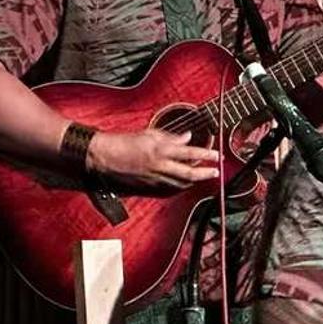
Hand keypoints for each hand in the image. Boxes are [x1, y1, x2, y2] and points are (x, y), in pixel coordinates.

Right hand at [85, 127, 220, 190]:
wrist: (105, 157)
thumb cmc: (124, 143)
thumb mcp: (149, 134)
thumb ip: (170, 137)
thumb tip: (187, 137)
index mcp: (160, 150)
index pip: (190, 152)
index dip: (206, 154)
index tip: (217, 155)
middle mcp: (160, 166)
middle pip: (189, 173)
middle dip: (205, 173)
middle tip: (216, 171)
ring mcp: (155, 179)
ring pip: (181, 183)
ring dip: (194, 180)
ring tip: (203, 175)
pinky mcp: (149, 187)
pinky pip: (170, 189)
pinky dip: (181, 186)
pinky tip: (185, 183)